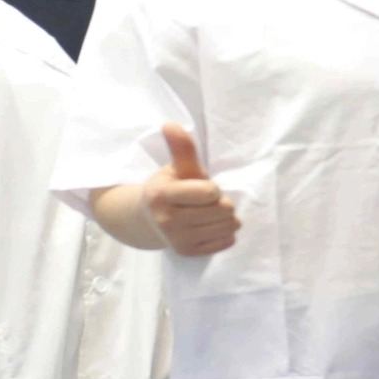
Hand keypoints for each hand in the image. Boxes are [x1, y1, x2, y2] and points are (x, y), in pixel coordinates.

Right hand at [142, 124, 238, 256]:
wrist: (148, 220)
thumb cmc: (169, 188)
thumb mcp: (175, 168)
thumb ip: (180, 148)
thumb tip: (170, 125)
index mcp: (162, 196)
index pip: (210, 193)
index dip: (212, 188)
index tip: (200, 187)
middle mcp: (167, 221)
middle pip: (224, 210)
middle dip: (222, 202)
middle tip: (205, 202)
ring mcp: (178, 240)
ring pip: (229, 226)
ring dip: (225, 218)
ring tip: (207, 213)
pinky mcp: (188, 253)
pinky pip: (227, 241)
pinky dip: (223, 232)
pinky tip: (208, 226)